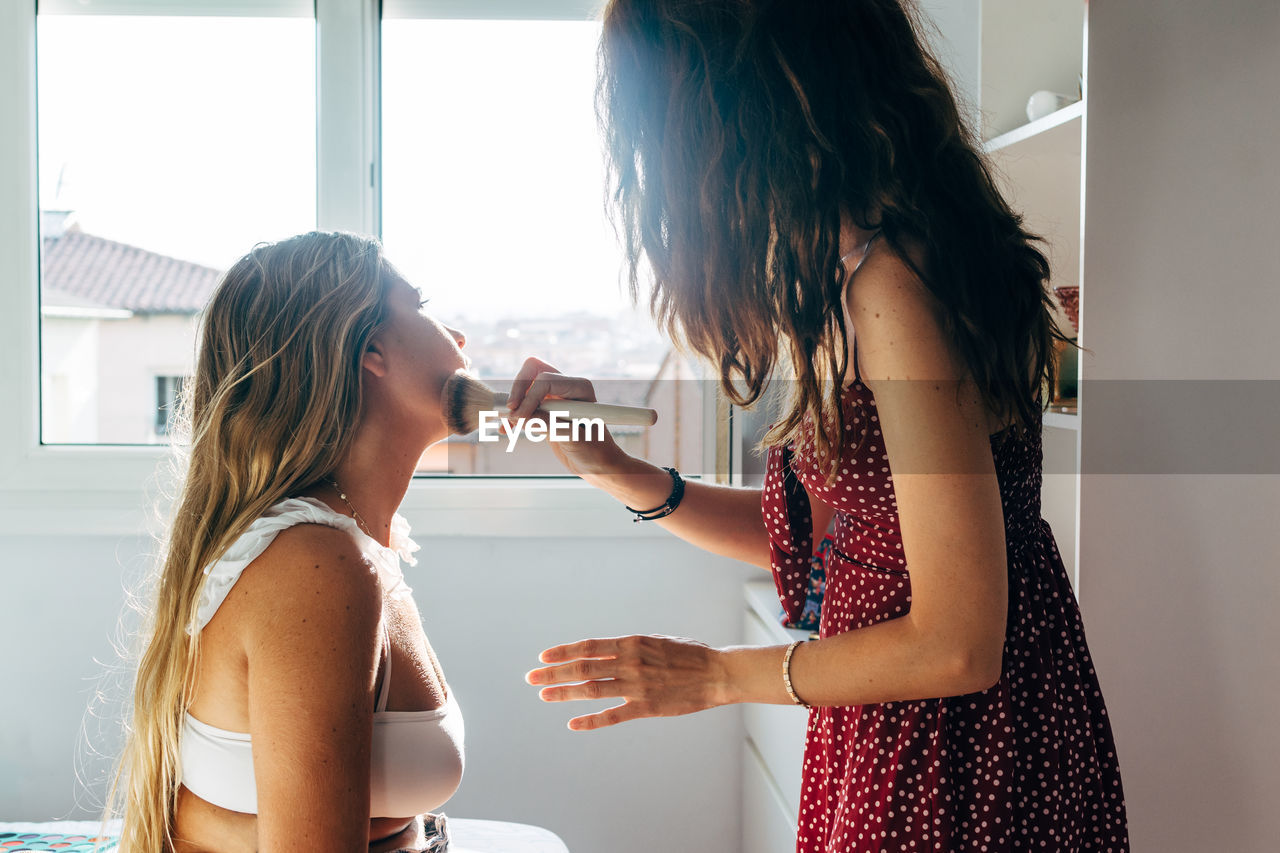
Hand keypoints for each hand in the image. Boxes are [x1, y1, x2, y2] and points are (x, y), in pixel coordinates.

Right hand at [506, 356, 626, 476]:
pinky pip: (523, 405)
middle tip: (511, 413)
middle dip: (518, 390)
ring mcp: (555, 397)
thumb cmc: (595, 451)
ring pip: (525, 386)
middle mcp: (566, 387)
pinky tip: (506, 429)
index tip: (521, 418)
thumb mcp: (573, 437)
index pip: (546, 379)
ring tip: (506, 425)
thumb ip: (548, 424)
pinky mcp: (545, 411)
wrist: (598, 466)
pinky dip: (513, 415)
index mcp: (579, 387)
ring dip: (513, 403)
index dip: (529, 396)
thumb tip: (520, 417)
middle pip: (533, 371)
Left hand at [525, 634, 729, 729]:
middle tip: (531, 677)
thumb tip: (609, 650)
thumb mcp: (658, 641)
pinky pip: (613, 715)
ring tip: (544, 695)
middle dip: (554, 672)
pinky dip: (591, 720)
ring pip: (592, 689)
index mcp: (632, 643)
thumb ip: (632, 647)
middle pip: (583, 667)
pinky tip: (573, 724)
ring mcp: (636, 686)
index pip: (589, 646)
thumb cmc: (690, 654)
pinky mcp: (646, 707)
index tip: (543, 656)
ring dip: (564, 693)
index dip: (564, 652)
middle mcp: (629, 663)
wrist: (717, 673)